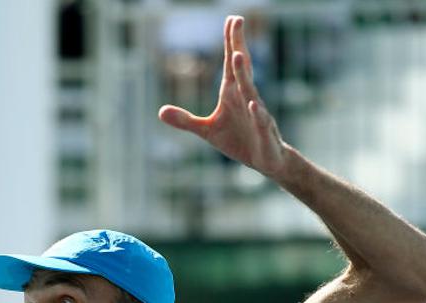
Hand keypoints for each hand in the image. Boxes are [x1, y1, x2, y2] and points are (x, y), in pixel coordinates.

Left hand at [158, 16, 294, 183]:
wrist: (265, 160)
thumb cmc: (237, 140)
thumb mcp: (206, 130)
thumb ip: (185, 120)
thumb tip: (160, 111)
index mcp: (233, 93)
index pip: (230, 64)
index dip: (230, 42)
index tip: (232, 19)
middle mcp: (247, 98)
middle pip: (241, 68)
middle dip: (237, 46)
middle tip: (237, 21)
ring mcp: (257, 114)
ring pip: (250, 91)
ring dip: (243, 75)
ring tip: (236, 56)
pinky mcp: (264, 132)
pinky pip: (261, 121)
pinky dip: (257, 113)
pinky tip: (253, 105)